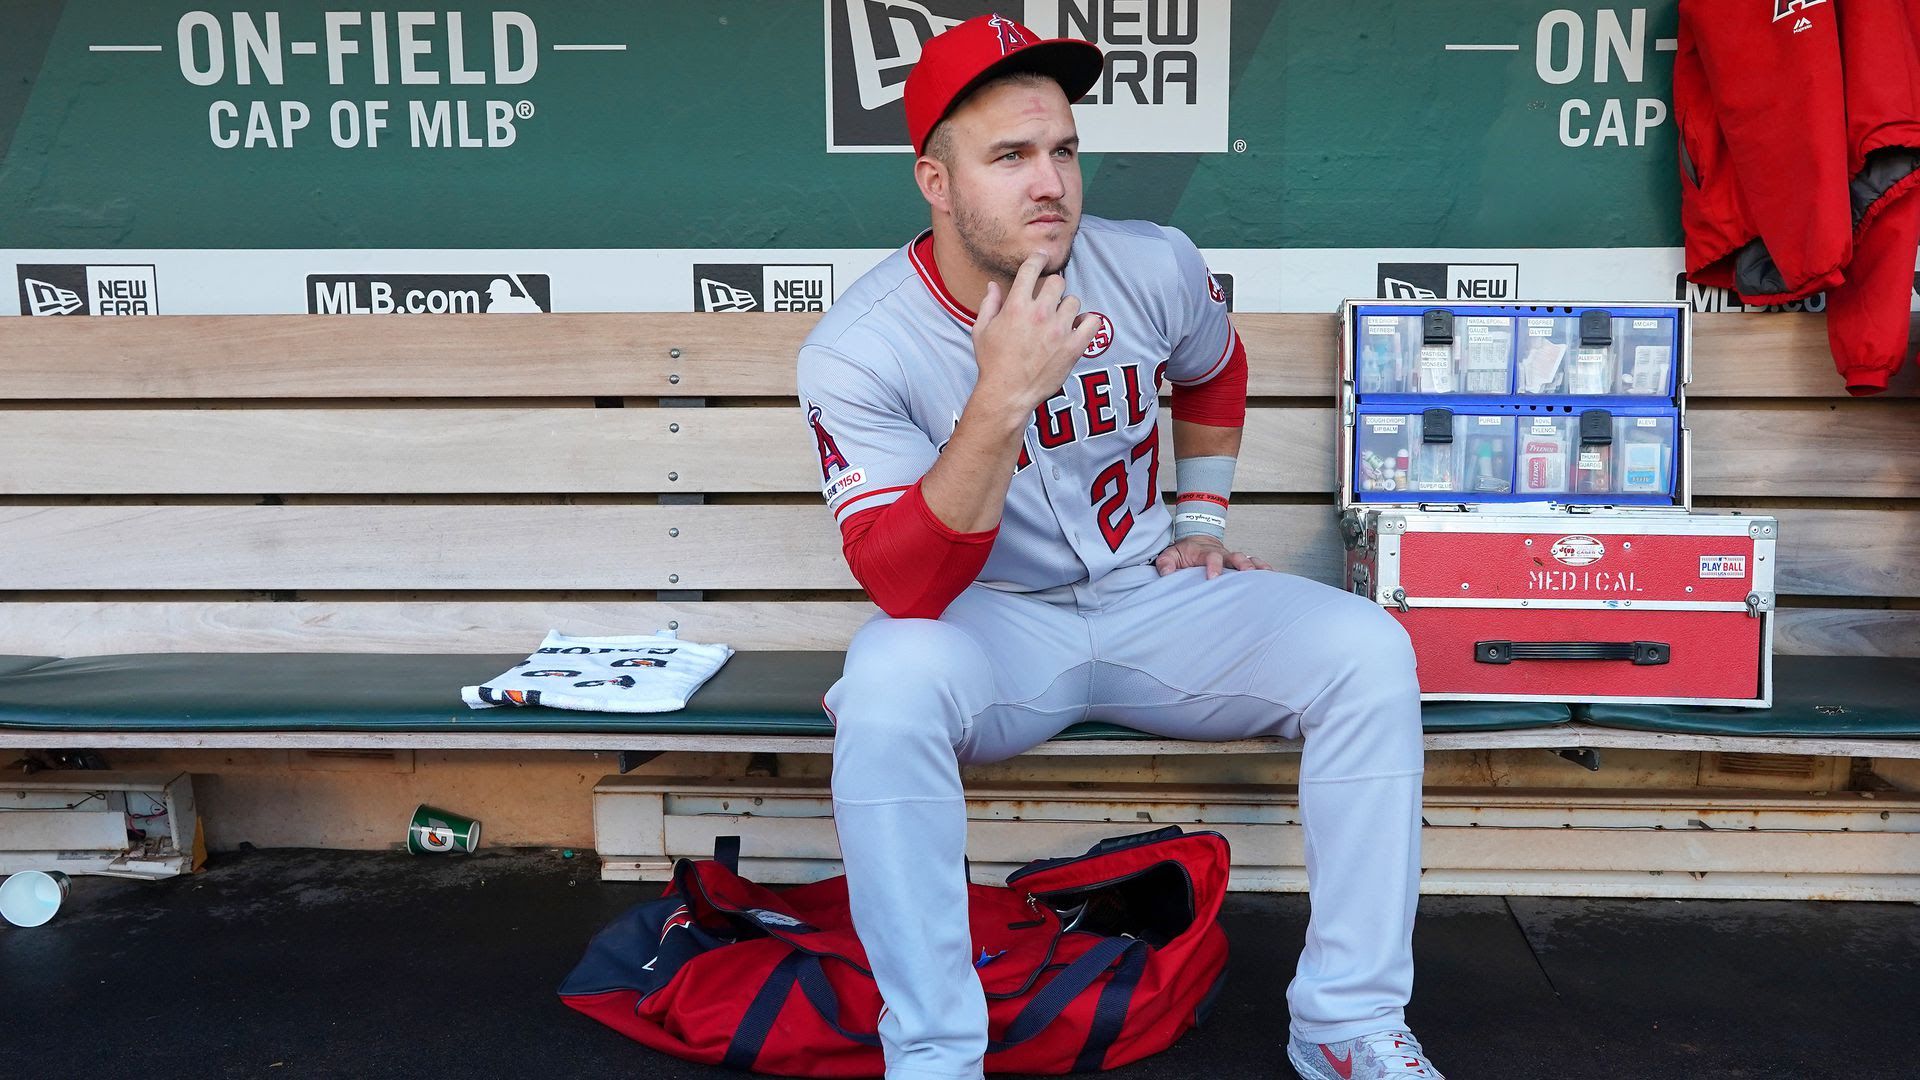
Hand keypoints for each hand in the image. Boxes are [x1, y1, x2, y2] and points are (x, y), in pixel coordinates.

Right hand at [971, 251, 1100, 413]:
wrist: (1007, 393)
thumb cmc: (992, 363)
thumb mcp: (981, 330)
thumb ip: (989, 304)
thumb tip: (993, 285)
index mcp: (1016, 306)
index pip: (1031, 269)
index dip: (1038, 259)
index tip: (1042, 258)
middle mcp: (1039, 314)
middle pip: (1057, 282)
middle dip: (1052, 287)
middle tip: (1049, 298)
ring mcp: (1058, 330)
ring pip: (1074, 301)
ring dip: (1067, 307)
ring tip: (1059, 319)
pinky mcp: (1073, 346)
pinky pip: (1092, 322)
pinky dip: (1087, 322)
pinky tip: (1079, 327)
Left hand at [1153, 535, 1271, 578]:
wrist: (1196, 542)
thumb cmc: (1184, 552)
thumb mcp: (1170, 555)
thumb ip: (1166, 562)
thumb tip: (1166, 572)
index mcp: (1205, 552)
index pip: (1211, 556)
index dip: (1213, 565)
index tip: (1212, 577)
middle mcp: (1222, 554)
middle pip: (1235, 556)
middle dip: (1242, 564)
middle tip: (1247, 574)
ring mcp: (1232, 558)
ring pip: (1248, 559)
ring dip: (1257, 566)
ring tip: (1267, 575)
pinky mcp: (1238, 564)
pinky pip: (1254, 564)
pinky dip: (1264, 569)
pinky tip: (1273, 577)